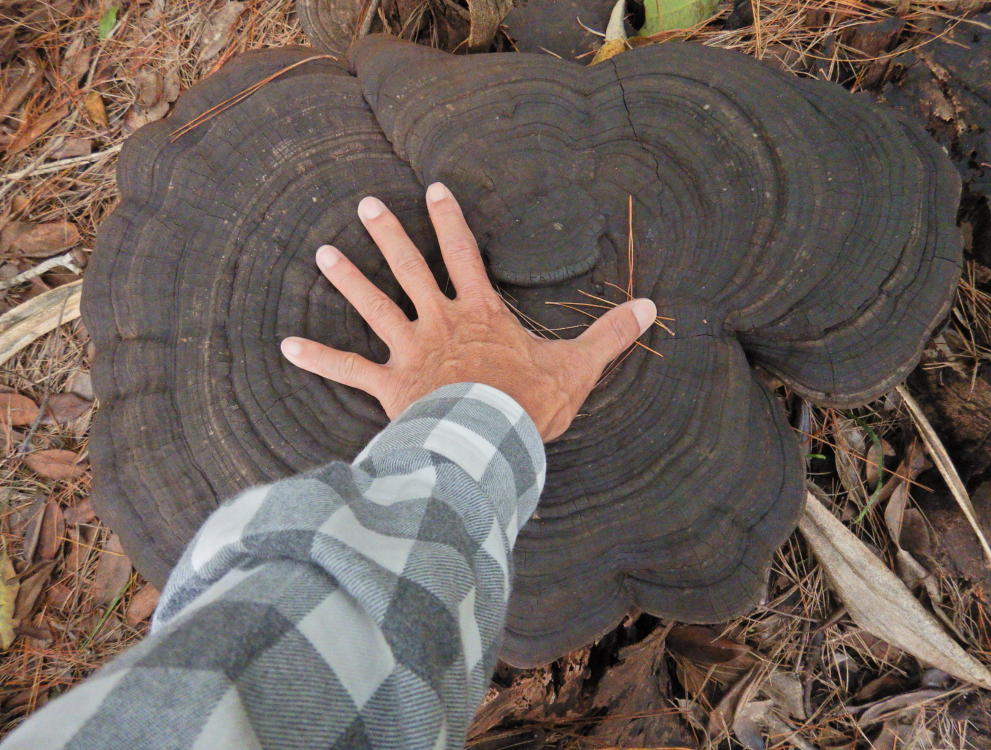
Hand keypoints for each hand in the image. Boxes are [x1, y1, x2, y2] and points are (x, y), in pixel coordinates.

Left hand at [281, 182, 656, 441]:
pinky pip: (349, 369)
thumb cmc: (531, 406)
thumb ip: (610, 336)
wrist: (492, 445)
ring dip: (349, 279)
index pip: (463, 253)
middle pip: (411, 267)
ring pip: (375, 306)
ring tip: (323, 253)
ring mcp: (411, 351)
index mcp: (480, 312)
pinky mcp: (391, 386)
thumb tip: (651, 309)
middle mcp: (440, 321)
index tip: (434, 189)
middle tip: (368, 205)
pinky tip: (286, 345)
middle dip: (390, 234)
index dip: (450, 220)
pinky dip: (318, 358)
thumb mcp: (578, 367)